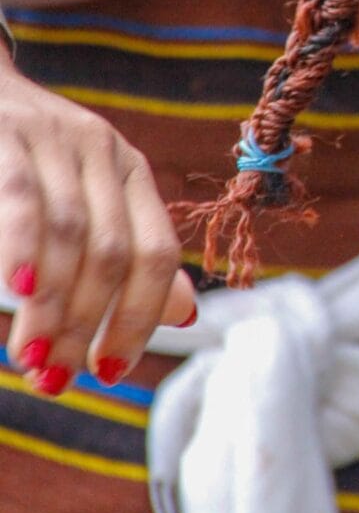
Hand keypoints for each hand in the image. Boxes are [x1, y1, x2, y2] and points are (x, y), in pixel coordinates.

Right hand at [0, 61, 194, 393]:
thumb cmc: (27, 159)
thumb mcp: (89, 196)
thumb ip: (132, 251)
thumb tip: (186, 315)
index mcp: (132, 173)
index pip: (157, 253)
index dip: (141, 316)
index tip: (112, 373)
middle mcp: (105, 152)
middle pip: (114, 252)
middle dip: (87, 325)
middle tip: (55, 380)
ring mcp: (55, 138)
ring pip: (70, 234)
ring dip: (50, 306)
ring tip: (29, 359)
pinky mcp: (5, 132)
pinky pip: (23, 197)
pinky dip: (20, 247)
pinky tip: (17, 292)